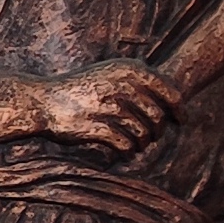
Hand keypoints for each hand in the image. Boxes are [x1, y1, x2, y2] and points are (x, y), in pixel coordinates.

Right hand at [0, 62, 174, 154]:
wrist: (42, 100)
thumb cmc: (81, 89)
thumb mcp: (110, 74)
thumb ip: (139, 83)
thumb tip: (174, 103)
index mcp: (129, 70)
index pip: (171, 93)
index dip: (179, 110)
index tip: (181, 121)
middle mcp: (122, 86)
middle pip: (158, 117)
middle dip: (157, 131)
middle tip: (150, 137)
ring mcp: (108, 107)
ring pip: (143, 133)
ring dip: (143, 143)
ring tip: (136, 145)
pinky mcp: (95, 127)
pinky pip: (125, 145)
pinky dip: (129, 151)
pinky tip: (125, 152)